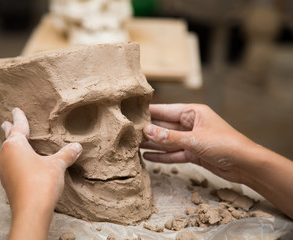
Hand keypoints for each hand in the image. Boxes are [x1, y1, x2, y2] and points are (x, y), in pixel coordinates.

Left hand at [0, 108, 81, 239]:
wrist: (31, 211)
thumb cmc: (41, 183)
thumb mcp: (57, 165)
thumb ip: (66, 154)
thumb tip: (77, 147)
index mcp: (14, 146)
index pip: (17, 127)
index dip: (19, 117)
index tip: (16, 110)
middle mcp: (5, 156)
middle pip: (8, 139)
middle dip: (9, 130)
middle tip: (7, 122)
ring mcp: (3, 171)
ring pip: (8, 153)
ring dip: (12, 146)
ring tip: (17, 143)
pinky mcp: (7, 183)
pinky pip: (10, 165)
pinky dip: (16, 160)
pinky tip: (22, 164)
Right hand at [141, 104, 256, 182]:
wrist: (246, 165)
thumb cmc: (225, 144)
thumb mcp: (194, 140)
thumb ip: (169, 138)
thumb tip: (147, 131)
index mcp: (193, 112)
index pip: (165, 110)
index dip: (149, 112)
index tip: (132, 113)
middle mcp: (190, 124)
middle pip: (164, 126)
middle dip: (148, 130)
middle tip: (128, 132)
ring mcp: (192, 139)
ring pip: (167, 141)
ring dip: (153, 144)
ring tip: (134, 145)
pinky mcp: (193, 153)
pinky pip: (174, 153)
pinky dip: (162, 155)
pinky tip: (148, 156)